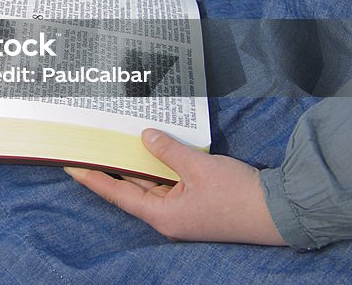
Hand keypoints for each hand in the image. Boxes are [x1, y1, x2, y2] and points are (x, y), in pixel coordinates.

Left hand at [64, 128, 286, 244]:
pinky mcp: (195, 203)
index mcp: (162, 215)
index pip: (117, 194)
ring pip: (150, 183)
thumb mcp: (199, 166)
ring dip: (136, 164)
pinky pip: (168, 182)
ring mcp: (182, 211)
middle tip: (90, 145)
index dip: (92, 178)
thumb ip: (168, 151)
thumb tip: (145, 136)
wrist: (281, 212)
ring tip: (113, 140)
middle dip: (112, 166)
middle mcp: (167, 216)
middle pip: (131, 188)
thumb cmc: (239, 195)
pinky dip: (158, 166)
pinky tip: (148, 147)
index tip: (70, 165)